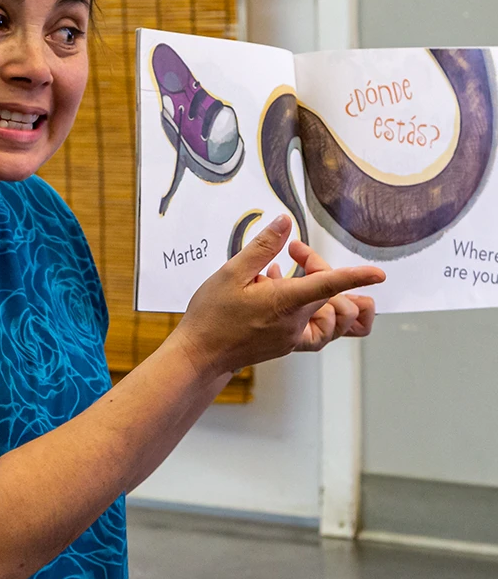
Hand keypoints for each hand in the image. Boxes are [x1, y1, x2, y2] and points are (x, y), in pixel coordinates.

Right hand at [173, 215, 384, 379]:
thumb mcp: (230, 273)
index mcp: (283, 302)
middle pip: (332, 296)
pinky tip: (290, 292)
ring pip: (334, 322)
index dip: (356, 277)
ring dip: (325, 296)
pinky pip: (318, 331)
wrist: (199, 354)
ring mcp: (293, 338)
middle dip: (321, 268)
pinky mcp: (288, 345)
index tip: (379, 274)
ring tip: (294, 274)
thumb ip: (262, 247)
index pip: (329, 286)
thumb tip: (285, 223)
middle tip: (292, 253)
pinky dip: (315, 311)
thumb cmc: (211, 315)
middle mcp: (294, 323)